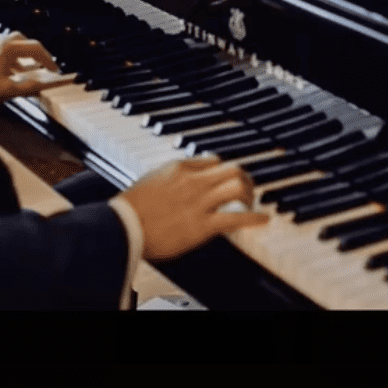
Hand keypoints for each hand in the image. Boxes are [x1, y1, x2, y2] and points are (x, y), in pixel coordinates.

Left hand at [0, 33, 75, 109]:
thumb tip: (44, 84)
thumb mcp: (8, 90)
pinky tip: (8, 74)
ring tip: (27, 71)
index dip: (48, 59)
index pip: (35, 48)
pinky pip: (0, 53)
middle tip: (42, 62)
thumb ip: (29, 87)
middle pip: (22, 40)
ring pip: (10, 46)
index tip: (54, 69)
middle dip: (34, 51)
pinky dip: (10, 60)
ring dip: (22, 57)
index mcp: (7, 49)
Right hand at [120, 157, 267, 260]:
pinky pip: (236, 217)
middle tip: (248, 189)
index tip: (228, 178)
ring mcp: (199, 202)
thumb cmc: (129, 209)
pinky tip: (264, 219)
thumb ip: (166, 178)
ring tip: (254, 203)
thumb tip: (176, 179)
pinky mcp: (203, 225)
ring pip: (238, 186)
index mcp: (178, 168)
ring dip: (250, 194)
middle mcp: (193, 181)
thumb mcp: (148, 182)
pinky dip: (255, 217)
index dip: (224, 170)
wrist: (124, 226)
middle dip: (244, 178)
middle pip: (232, 169)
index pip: (212, 161)